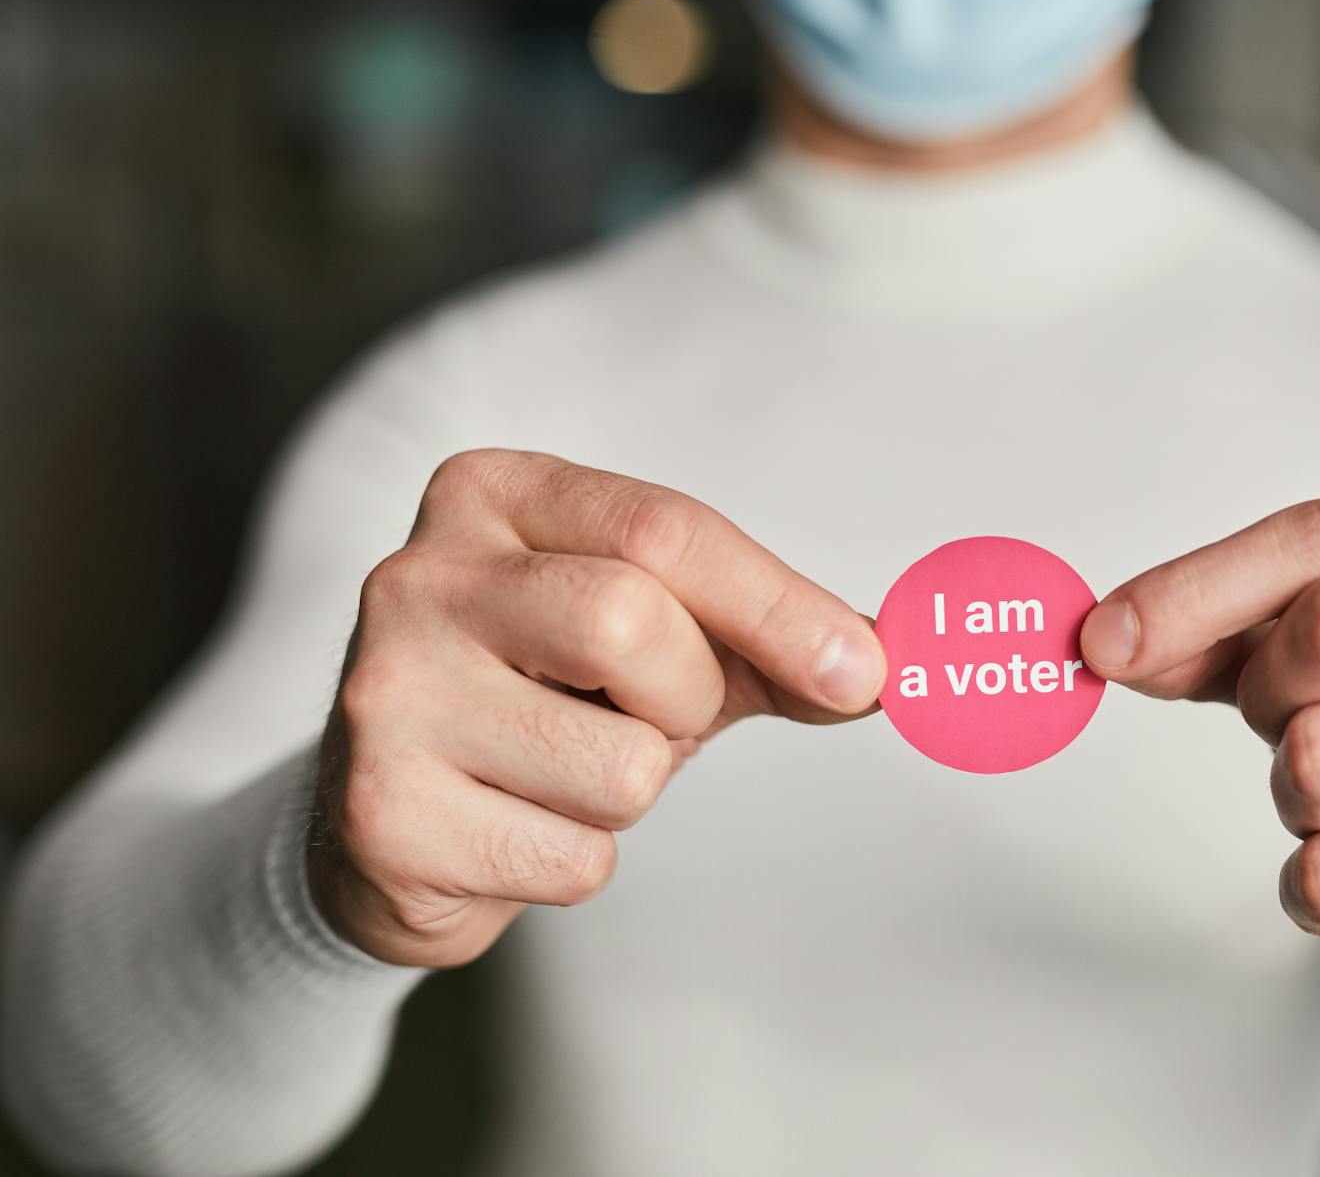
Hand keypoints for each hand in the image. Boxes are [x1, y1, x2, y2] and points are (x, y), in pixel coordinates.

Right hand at [309, 449, 885, 967]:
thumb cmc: (551, 701)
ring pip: (619, 766)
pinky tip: (511, 828)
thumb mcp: (662, 641)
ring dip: (628, 792)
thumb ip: (773, 637)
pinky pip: (571, 859)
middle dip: (683, 698)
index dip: (778, 604)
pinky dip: (576, 863)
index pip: (662, 529)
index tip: (867, 671)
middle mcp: (418, 575)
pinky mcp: (379, 812)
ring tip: (559, 772)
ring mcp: (384, 693)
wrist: (392, 821)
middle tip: (646, 718)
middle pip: (631, 622)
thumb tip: (900, 661)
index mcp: (492, 496)